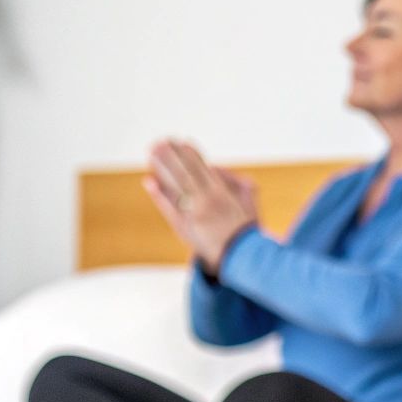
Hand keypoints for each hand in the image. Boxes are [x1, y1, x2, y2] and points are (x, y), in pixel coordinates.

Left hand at [143, 139, 259, 275]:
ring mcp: (193, 214)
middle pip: (185, 172)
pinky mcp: (184, 228)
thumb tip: (223, 170)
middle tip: (159, 142)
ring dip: (162, 168)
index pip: (203, 168)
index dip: (190, 155)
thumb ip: (241, 186)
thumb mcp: (252, 205)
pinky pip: (168, 208)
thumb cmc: (247, 233)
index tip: (180, 142)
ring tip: (152, 153)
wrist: (241, 260)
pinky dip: (158, 194)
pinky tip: (149, 181)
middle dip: (172, 156)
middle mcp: (205, 201)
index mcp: (223, 194)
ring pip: (174, 185)